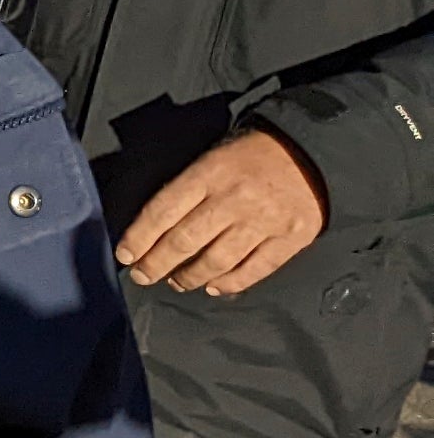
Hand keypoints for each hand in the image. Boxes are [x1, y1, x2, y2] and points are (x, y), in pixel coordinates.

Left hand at [119, 128, 327, 293]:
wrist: (312, 149)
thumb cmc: (253, 154)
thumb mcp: (212, 157)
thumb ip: (186, 189)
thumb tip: (153, 228)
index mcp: (209, 173)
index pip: (162, 211)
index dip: (139, 238)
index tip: (125, 256)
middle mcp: (234, 199)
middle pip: (184, 241)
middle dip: (156, 264)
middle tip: (144, 275)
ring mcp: (264, 221)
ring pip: (216, 261)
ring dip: (189, 278)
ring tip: (176, 282)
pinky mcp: (291, 238)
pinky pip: (254, 270)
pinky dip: (230, 284)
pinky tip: (213, 287)